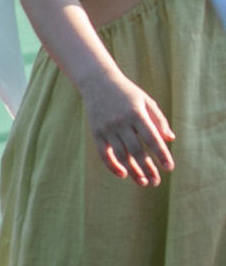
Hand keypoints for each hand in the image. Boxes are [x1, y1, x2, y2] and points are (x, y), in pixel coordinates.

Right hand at [81, 70, 174, 185]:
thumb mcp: (146, 101)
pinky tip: (123, 174)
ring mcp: (107, 128)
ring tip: (143, 182)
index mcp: (136, 114)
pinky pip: (104, 154)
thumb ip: (158, 120)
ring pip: (121, 155)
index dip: (161, 154)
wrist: (97, 82)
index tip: (169, 168)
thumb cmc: (127, 93)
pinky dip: (112, 166)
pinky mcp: (96, 132)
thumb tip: (170, 139)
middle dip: (147, 168)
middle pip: (136, 150)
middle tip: (156, 182)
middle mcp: (121, 122)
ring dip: (133, 170)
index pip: (152, 138)